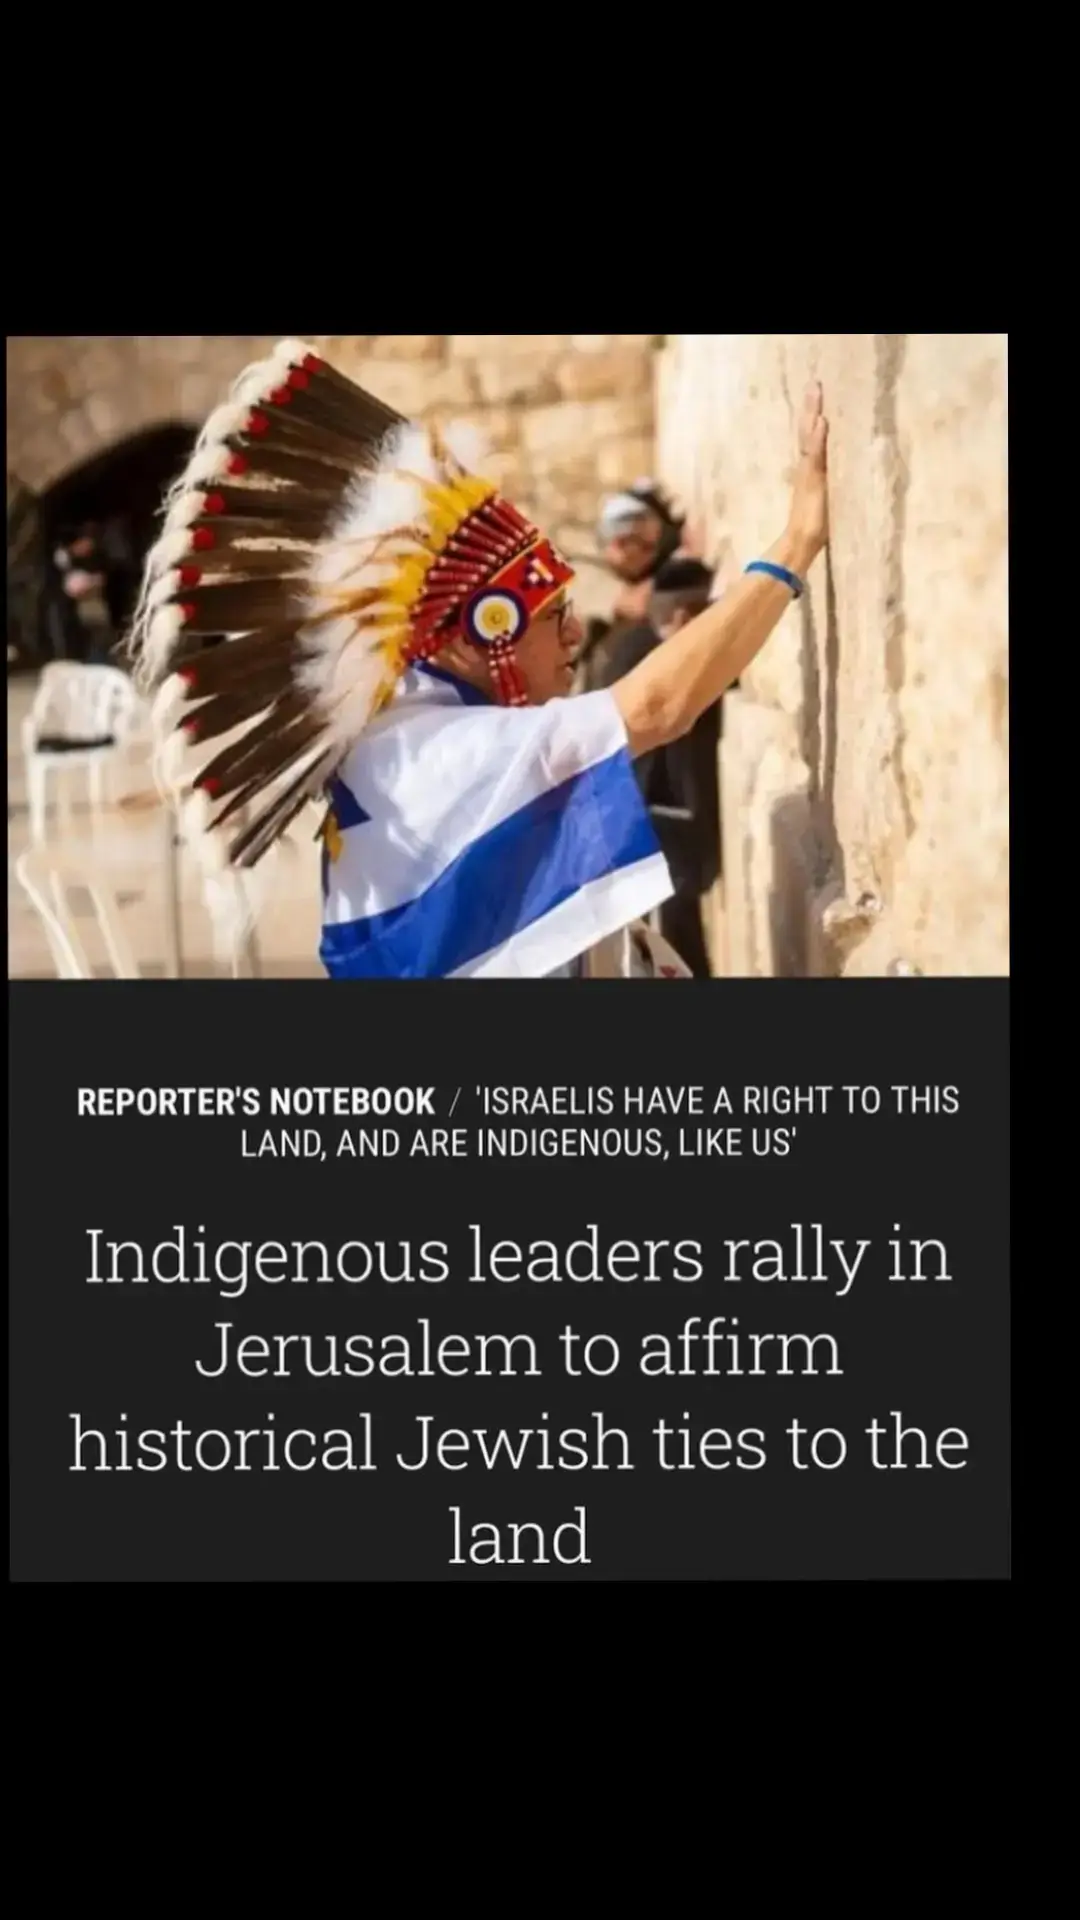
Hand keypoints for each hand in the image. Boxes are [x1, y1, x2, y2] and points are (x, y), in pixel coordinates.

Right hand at [786, 382, 828, 569]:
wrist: (799, 543)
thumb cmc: (814, 530)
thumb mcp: (827, 502)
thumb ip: (830, 487)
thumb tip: (838, 479)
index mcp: (811, 471)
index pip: (812, 439)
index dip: (814, 418)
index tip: (818, 398)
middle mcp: (807, 468)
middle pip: (808, 431)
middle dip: (811, 408)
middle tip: (815, 384)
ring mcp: (807, 473)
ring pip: (808, 437)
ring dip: (812, 414)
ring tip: (815, 391)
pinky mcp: (811, 480)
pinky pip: (814, 454)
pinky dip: (816, 437)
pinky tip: (821, 421)